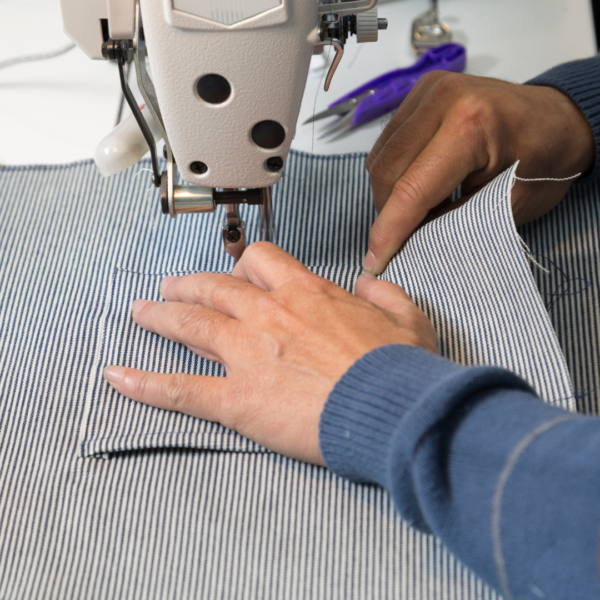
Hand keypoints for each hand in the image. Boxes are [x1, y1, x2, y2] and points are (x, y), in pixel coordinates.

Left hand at [103, 243, 437, 464]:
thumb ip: (384, 294)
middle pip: (215, 287)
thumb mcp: (408, 318)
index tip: (238, 274)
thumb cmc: (400, 369)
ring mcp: (248, 354)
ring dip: (162, 316)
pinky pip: (181, 389)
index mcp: (307, 293)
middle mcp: (269, 315)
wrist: (394, 408)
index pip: (260, 261)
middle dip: (190, 285)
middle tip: (173, 288)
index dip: (244, 265)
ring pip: (191, 324)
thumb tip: (366, 284)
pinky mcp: (237, 399)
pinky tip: (119, 377)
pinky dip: (146, 384)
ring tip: (143, 311)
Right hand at [364, 72, 594, 274]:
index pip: (411, 189)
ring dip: (386, 193)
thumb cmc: (545, 161)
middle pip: (387, 172)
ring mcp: (429, 91)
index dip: (388, 231)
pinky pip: (386, 142)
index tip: (376, 261)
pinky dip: (392, 171)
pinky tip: (413, 184)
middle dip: (386, 214)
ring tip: (412, 211)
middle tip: (400, 239)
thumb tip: (409, 242)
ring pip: (380, 157)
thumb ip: (453, 224)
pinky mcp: (420, 93)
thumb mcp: (505, 207)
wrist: (559, 119)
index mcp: (471, 126)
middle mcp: (443, 99)